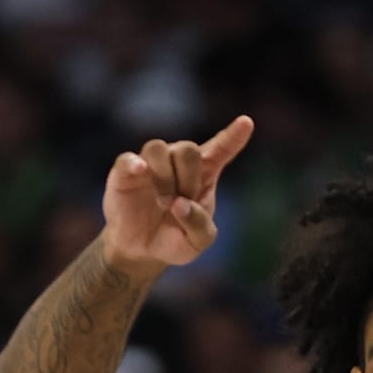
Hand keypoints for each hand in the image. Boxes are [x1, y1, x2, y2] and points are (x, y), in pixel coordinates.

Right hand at [102, 117, 253, 271]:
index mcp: (203, 174)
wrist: (141, 250)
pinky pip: (129, 158)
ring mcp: (151, 163)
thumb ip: (199, 226)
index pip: (220, 149)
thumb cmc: (174, 239)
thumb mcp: (196, 243)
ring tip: (164, 203)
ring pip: (160, 149)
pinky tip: (141, 171)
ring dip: (165, 179)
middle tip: (179, 204)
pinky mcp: (126, 171)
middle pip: (188, 149)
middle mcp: (178, 161)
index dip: (233, 136)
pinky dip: (135, 163)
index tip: (246, 123)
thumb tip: (180, 204)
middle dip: (188, 179)